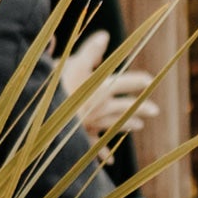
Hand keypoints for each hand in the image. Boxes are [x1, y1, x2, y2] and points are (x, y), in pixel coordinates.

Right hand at [52, 32, 156, 147]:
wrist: (41, 119)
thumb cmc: (57, 88)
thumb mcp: (73, 63)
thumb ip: (89, 50)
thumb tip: (105, 35)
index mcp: (102, 88)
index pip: (126, 83)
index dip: (138, 81)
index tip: (150, 81)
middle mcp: (101, 108)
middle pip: (126, 108)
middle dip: (140, 108)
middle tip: (155, 111)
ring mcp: (92, 125)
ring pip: (114, 125)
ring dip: (127, 126)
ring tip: (138, 126)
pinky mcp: (80, 138)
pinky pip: (95, 148)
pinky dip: (104, 154)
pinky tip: (111, 162)